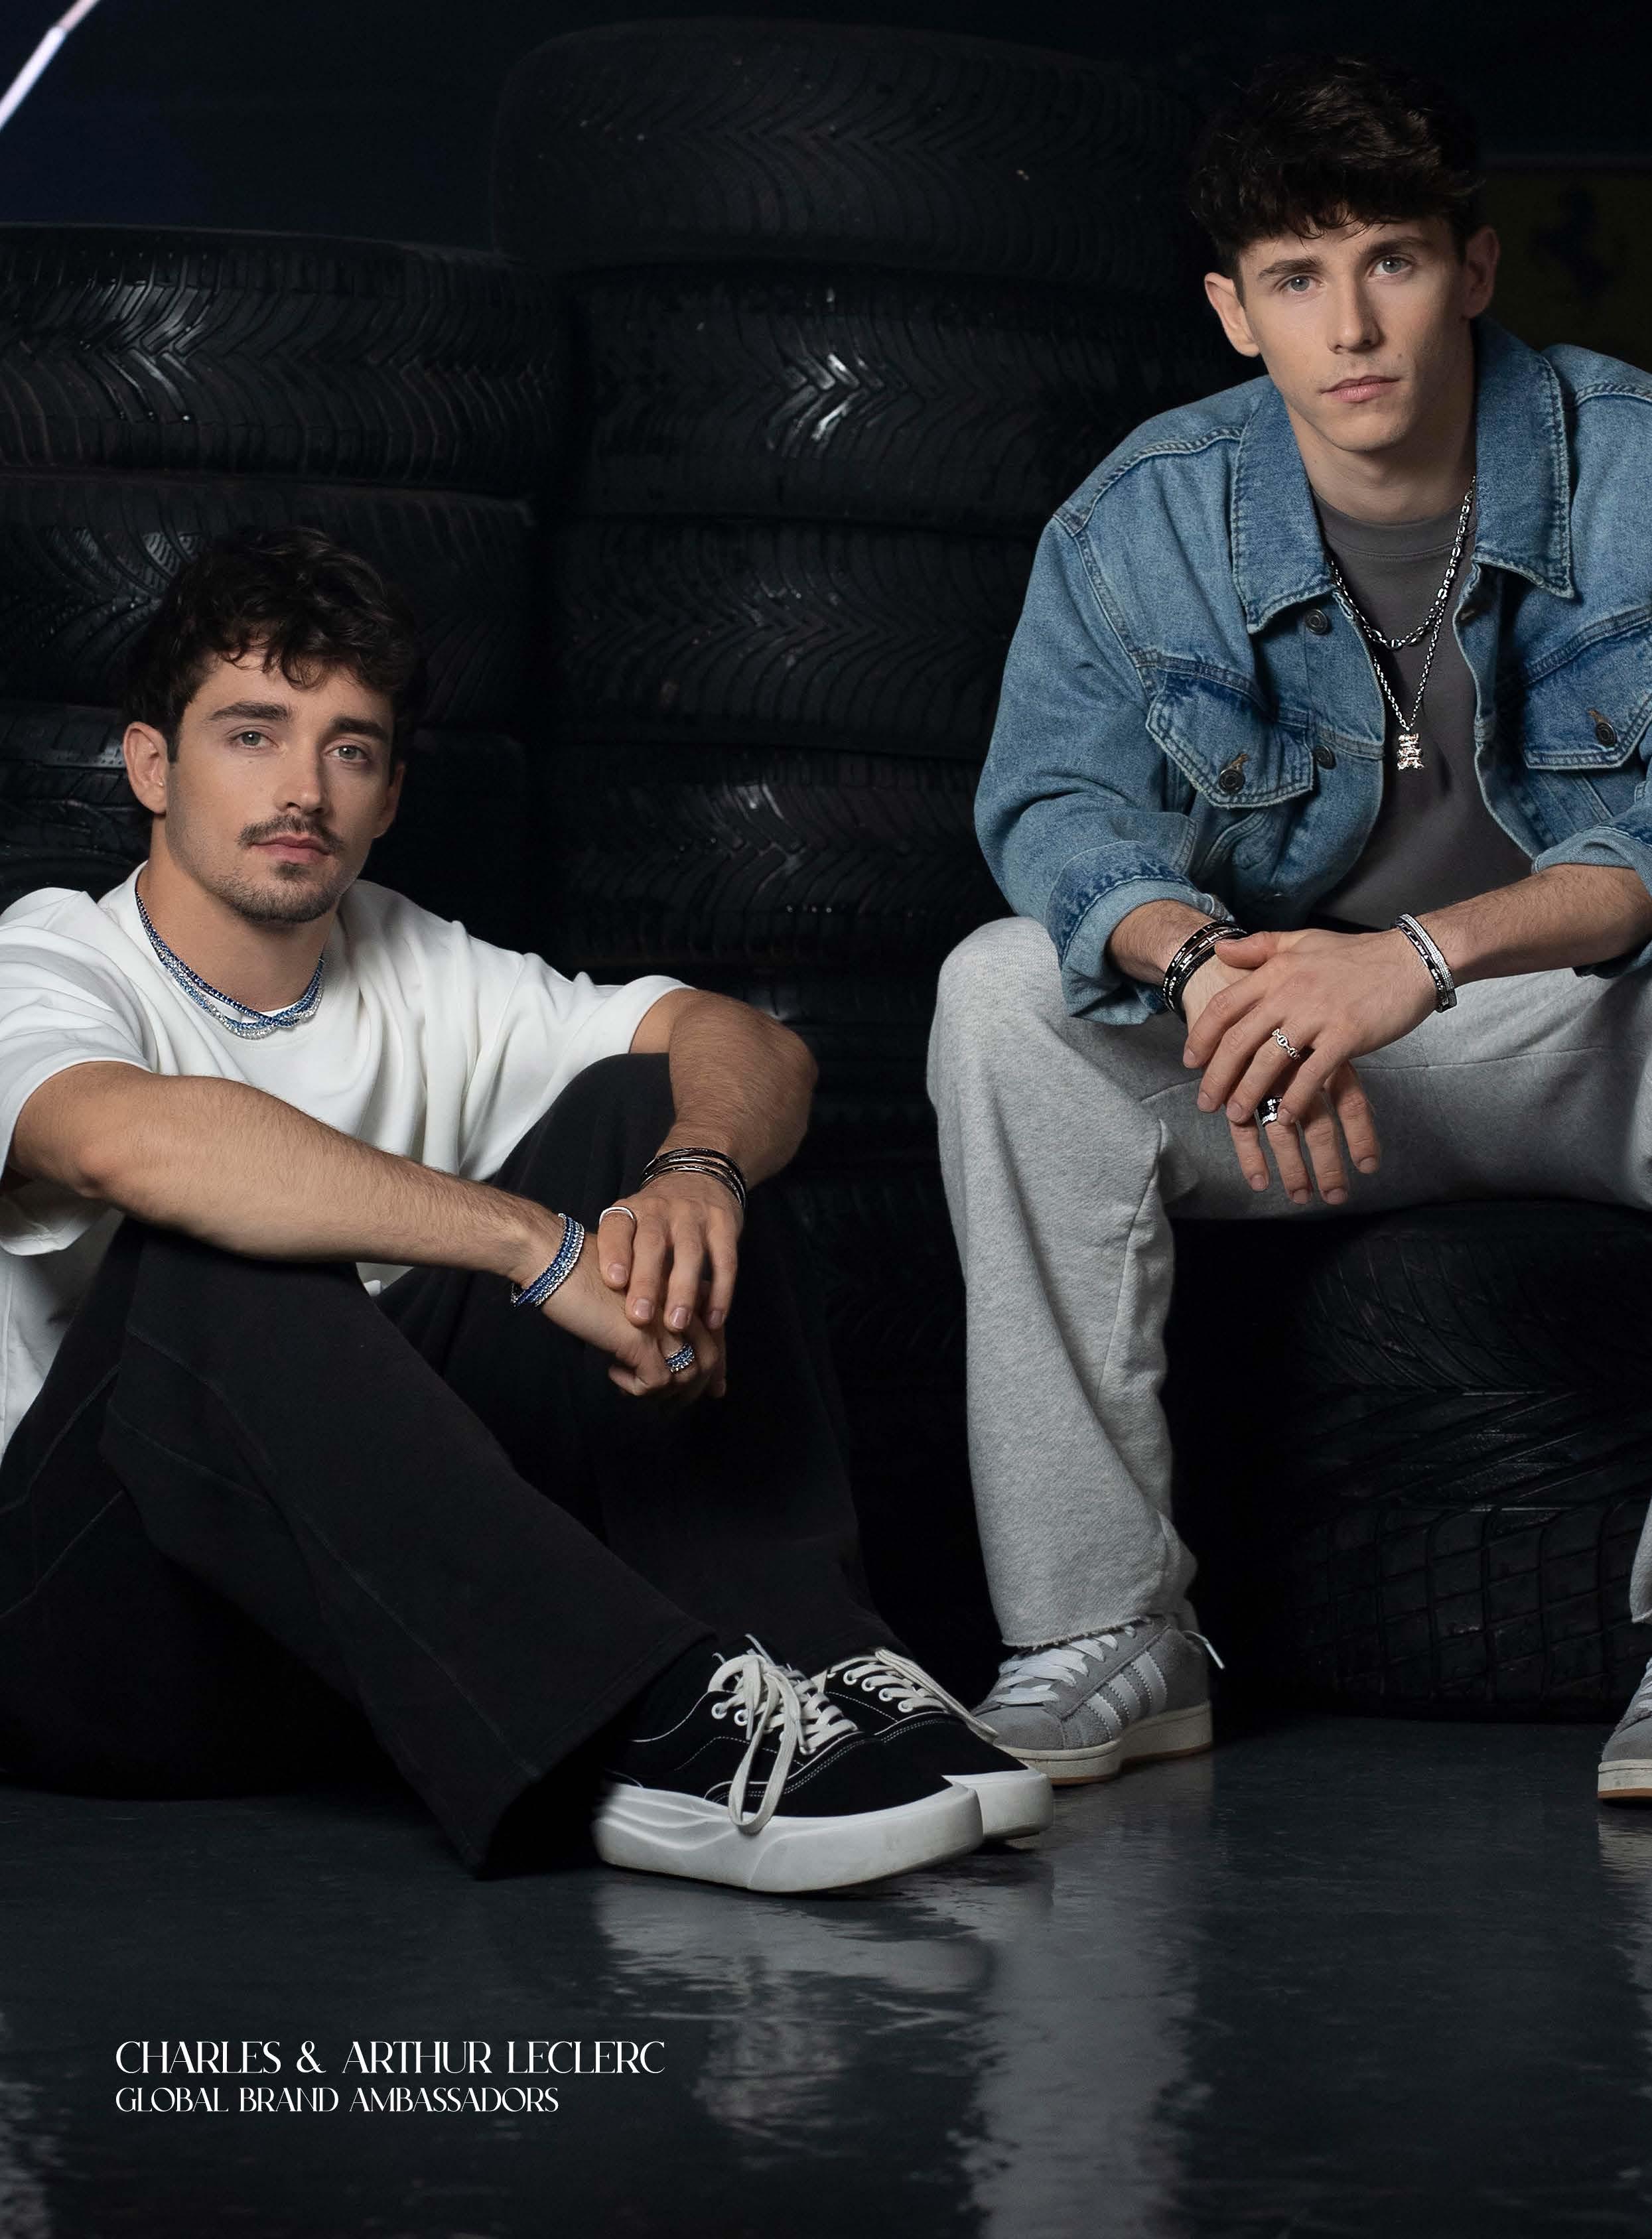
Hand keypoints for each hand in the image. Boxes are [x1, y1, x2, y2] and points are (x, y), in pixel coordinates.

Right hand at [509, 1216, 724, 1403]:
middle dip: (695, 1390)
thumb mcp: (631, 1297)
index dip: (715, 1368)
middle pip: (710, 1358)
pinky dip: (635, 1387)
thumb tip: (660, 1362)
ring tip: (631, 1387)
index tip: (710, 1389)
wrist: (557, 1259)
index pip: (715, 1335)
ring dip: (663, 1394)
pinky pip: (655, 1381)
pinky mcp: (641, 1338)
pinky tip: (612, 1371)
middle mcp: (682, 1303)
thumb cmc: (585, 1274)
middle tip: (669, 1406)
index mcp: (683, 1288)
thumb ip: (653, 1320)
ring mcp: (664, 1321)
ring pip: (687, 1375)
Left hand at [598, 1167, 743, 1382]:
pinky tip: (713, 1321)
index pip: (617, 1227)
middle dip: (646, 1281)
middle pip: (652, 1243)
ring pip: (690, 1253)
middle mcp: (661, 1209)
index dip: (614, 1253)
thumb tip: (597, 1310)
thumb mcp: (632, 1223)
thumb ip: (619, 1257)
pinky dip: (721, 1293)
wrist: (700, 1175)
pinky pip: (725, 1261)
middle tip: (639, 1317)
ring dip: (683, 1291)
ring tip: (676, 1325)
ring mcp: (695, 1216)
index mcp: (631, 1210)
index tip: (613, 1282)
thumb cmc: (656, 1217)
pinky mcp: (725, 1225)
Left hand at [1182, 926, 1434, 1123]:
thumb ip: (1260, 947)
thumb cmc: (1356, 955)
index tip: (1190, 1061)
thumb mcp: (1303, 941)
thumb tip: (1219, 949)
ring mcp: (1318, 1015)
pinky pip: (1312, 1075)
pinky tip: (1284, 1117)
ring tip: (1238, 1116)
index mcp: (1276, 970)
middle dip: (1217, 1076)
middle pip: (1238, 1041)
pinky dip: (1295, 1099)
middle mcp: (1290, 992)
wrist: (1411, 959)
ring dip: (1249, 1093)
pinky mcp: (1346, 1036)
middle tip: (1205, 1103)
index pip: (1224, 1006)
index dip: (1201, 1036)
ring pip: (1269, 1061)